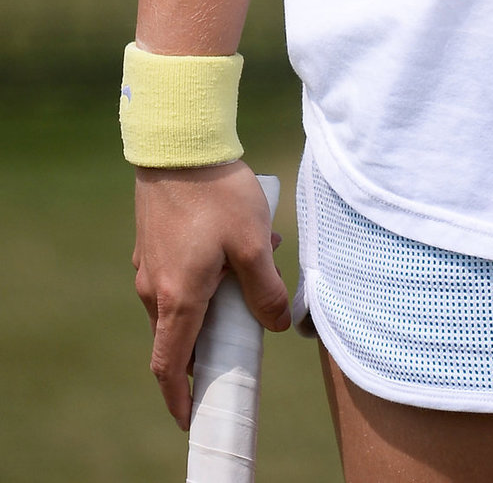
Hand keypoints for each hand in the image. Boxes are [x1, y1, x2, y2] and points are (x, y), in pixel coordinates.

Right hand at [133, 160, 290, 427]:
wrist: (178, 143)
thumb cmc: (216, 193)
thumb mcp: (254, 243)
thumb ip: (266, 290)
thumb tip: (277, 325)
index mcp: (177, 299)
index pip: (169, 366)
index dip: (179, 397)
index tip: (191, 416)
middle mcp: (154, 289)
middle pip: (179, 335)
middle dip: (212, 339)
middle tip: (248, 325)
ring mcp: (150, 265)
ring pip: (182, 300)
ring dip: (216, 297)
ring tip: (259, 262)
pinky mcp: (153, 243)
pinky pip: (178, 274)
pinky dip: (206, 274)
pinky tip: (239, 241)